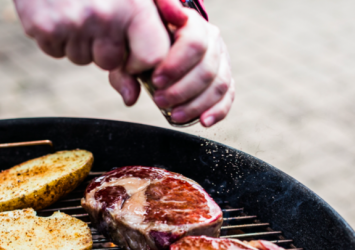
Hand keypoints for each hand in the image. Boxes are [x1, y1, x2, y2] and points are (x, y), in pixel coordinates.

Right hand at [13, 0, 171, 71]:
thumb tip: (159, 56)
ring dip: (82, 42)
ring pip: (82, 59)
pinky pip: (56, 51)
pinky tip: (61, 10)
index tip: (133, 46)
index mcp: (134, 6)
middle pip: (110, 62)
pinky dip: (58, 37)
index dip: (141, 57)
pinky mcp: (42, 28)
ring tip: (79, 8)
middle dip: (107, 47)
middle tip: (100, 15)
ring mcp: (70, 24)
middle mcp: (103, 17)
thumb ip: (158, 13)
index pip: (151, 58)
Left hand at [109, 2, 234, 126]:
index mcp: (190, 23)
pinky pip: (228, 95)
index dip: (176, 65)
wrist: (162, 40)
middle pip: (207, 67)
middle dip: (182, 90)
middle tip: (160, 100)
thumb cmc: (145, 44)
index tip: (156, 81)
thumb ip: (126, 71)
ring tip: (174, 114)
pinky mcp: (225, 76)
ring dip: (196, 104)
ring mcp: (221, 58)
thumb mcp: (131, 51)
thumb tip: (130, 96)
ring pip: (219, 83)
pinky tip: (204, 120)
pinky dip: (218, 111)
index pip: (194, 42)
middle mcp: (211, 38)